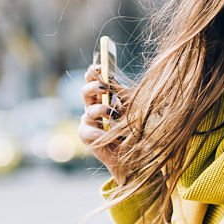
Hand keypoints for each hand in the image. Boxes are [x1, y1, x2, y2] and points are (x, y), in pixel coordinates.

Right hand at [78, 63, 126, 178]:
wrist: (137, 156)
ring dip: (103, 111)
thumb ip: (120, 94)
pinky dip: (102, 132)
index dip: (93, 73)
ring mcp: (89, 122)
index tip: (99, 67)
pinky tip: (112, 134)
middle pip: (86, 91)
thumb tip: (110, 78)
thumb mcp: (132, 108)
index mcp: (104, 98)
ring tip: (115, 115)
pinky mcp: (87, 137)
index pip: (94, 81)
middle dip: (94, 86)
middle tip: (105, 87)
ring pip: (89, 110)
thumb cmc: (136, 130)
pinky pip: (89, 130)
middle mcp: (94, 108)